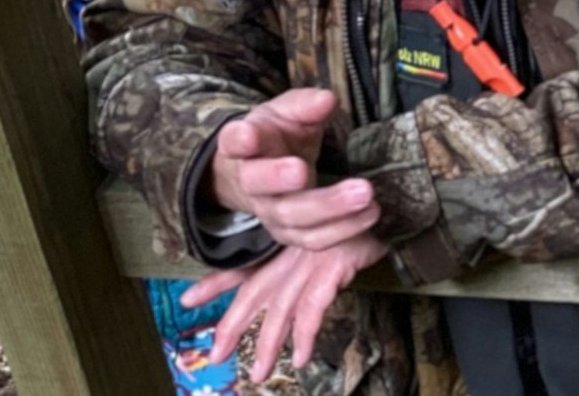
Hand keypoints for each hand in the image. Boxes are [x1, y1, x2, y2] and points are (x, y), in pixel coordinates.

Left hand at [182, 232, 386, 382]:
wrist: (390, 204)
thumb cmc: (357, 221)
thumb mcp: (322, 238)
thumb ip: (300, 258)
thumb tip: (294, 289)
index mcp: (285, 244)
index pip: (244, 266)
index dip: (216, 283)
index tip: (188, 300)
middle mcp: (292, 253)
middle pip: (253, 293)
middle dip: (232, 326)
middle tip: (215, 355)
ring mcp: (311, 260)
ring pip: (280, 309)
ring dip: (267, 344)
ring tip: (258, 373)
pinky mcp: (332, 267)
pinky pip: (313, 308)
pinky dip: (304, 335)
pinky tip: (300, 356)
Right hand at [213, 89, 377, 250]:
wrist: (265, 171)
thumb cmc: (278, 135)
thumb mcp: (289, 112)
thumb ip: (305, 105)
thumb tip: (327, 100)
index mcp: (245, 144)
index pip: (234, 140)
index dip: (240, 139)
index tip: (248, 136)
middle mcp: (251, 182)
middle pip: (260, 186)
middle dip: (281, 179)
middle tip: (304, 170)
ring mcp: (270, 213)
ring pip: (293, 219)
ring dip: (330, 209)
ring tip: (365, 195)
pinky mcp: (292, 233)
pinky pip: (315, 239)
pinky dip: (344, 229)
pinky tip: (371, 213)